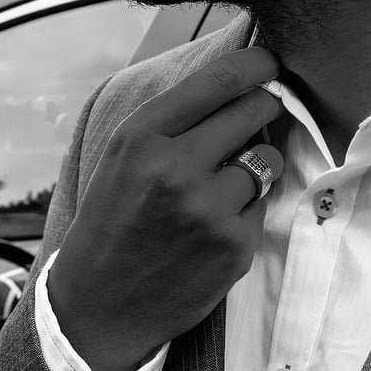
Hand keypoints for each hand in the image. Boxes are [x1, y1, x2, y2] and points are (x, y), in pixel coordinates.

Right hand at [48, 46, 284, 370]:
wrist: (100, 307)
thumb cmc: (113, 223)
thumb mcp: (123, 158)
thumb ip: (173, 121)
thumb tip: (240, 82)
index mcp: (141, 136)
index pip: (219, 80)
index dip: (256, 65)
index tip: (270, 63)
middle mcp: (176, 167)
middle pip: (256, 110)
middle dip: (264, 107)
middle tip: (258, 115)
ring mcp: (209, 209)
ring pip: (267, 159)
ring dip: (255, 166)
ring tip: (219, 188)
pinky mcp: (235, 245)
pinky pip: (263, 206)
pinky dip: (247, 212)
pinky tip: (212, 229)